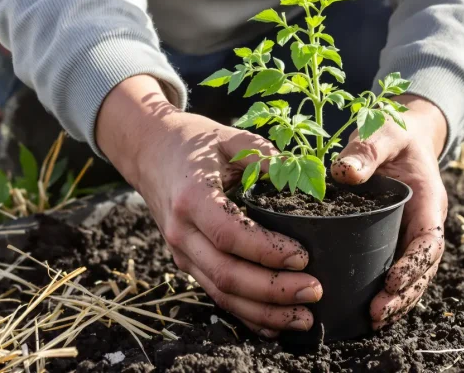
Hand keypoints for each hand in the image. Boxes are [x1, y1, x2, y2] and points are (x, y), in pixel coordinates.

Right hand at [96, 75, 322, 337]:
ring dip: (263, 312)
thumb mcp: (227, 137)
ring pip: (221, 293)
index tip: (303, 256)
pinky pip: (216, 294)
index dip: (267, 250)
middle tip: (314, 290)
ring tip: (303, 318)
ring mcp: (181, 252)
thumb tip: (295, 170)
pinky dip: (245, 315)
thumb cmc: (193, 143)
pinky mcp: (187, 263)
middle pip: (226, 274)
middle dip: (273, 289)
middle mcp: (182, 232)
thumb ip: (259, 151)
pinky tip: (274, 326)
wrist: (150, 153)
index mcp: (192, 198)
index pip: (229, 234)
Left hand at [331, 95, 447, 329]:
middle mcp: (424, 224)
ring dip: (398, 301)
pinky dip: (388, 293)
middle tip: (378, 313)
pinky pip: (396, 271)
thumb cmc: (395, 132)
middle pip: (423, 269)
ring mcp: (411, 235)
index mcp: (428, 202)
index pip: (429, 241)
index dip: (414, 264)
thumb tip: (344, 173)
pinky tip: (367, 311)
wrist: (403, 133)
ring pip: (413, 277)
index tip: (392, 282)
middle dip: (404, 295)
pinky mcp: (395, 239)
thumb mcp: (384, 132)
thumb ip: (367, 149)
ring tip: (374, 321)